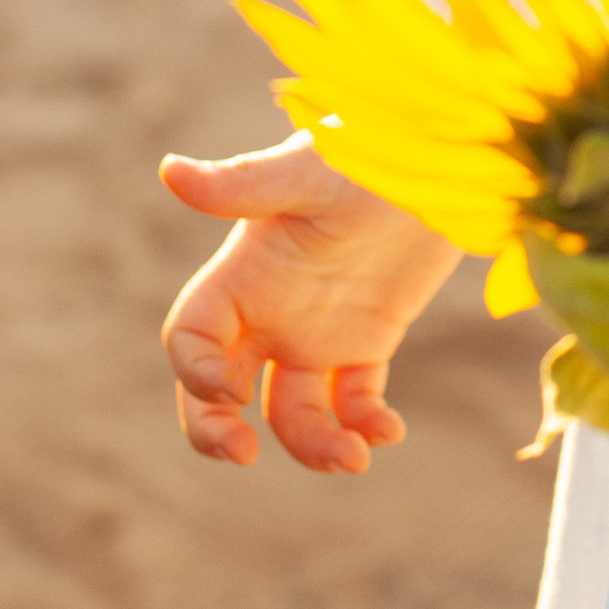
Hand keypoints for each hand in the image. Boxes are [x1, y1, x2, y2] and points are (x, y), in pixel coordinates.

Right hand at [158, 135, 460, 473]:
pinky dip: (364, 424)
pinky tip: (388, 430)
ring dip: (312, 445)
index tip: (231, 393)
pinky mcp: (365, 342)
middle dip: (216, 430)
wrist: (438, 155)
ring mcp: (314, 333)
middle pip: (219, 389)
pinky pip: (352, 401)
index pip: (191, 337)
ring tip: (355, 457)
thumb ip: (245, 184)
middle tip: (243, 455)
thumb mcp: (311, 173)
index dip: (195, 372)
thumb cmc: (368, 151)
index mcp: (242, 274)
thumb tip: (170, 170)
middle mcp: (268, 312)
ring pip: (291, 412)